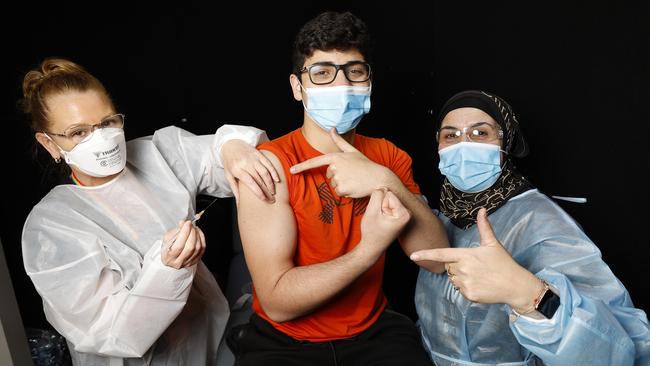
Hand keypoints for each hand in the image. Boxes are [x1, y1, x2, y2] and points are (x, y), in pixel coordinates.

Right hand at [162, 221, 205, 268]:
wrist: (171, 257)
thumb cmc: (168, 247)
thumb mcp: (167, 239)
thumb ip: (175, 231)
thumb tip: (183, 223)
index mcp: (169, 257)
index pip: (179, 246)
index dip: (184, 233)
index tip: (187, 223)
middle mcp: (179, 262)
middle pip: (190, 247)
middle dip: (192, 233)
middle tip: (190, 225)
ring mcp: (188, 262)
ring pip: (197, 248)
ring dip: (197, 235)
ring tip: (193, 228)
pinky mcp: (196, 260)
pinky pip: (202, 248)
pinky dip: (201, 238)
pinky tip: (198, 232)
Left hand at [221, 139, 279, 201]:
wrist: (231, 144)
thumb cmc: (229, 161)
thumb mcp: (228, 175)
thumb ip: (235, 189)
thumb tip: (238, 203)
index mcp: (238, 170)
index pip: (251, 183)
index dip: (259, 192)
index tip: (264, 199)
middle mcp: (246, 164)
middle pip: (259, 179)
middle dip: (266, 191)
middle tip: (271, 199)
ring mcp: (253, 159)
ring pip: (265, 172)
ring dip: (271, 183)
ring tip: (273, 192)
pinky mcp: (259, 154)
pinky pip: (268, 164)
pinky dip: (274, 172)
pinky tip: (277, 180)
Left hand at [289, 128, 396, 197]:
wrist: (379, 177)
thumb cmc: (365, 164)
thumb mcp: (352, 151)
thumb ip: (339, 141)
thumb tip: (332, 128)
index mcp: (335, 157)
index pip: (315, 162)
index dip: (301, 167)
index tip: (291, 170)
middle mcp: (335, 167)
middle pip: (329, 175)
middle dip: (338, 176)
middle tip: (352, 174)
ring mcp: (338, 178)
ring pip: (333, 184)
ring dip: (342, 184)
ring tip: (354, 180)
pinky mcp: (342, 188)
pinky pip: (338, 193)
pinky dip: (345, 192)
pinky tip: (354, 187)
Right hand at [360, 189, 410, 257]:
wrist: (372, 246)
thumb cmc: (372, 232)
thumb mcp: (372, 211)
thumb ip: (377, 195)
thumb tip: (382, 187)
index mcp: (405, 213)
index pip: (388, 194)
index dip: (379, 204)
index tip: (379, 217)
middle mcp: (408, 213)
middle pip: (390, 196)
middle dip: (381, 206)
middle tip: (379, 220)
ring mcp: (405, 214)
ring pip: (388, 200)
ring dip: (381, 209)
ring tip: (380, 221)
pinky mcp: (400, 215)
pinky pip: (388, 205)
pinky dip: (383, 211)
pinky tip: (382, 221)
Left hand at [410, 208, 541, 309]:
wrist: (516, 286)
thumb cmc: (504, 263)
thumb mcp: (492, 244)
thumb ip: (484, 227)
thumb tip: (482, 210)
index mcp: (466, 255)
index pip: (441, 254)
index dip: (426, 254)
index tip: (412, 255)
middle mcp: (463, 269)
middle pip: (449, 267)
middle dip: (457, 266)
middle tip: (475, 266)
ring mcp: (465, 283)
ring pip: (453, 279)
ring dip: (461, 277)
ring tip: (479, 276)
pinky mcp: (469, 295)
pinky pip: (460, 290)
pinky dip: (467, 288)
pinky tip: (480, 285)